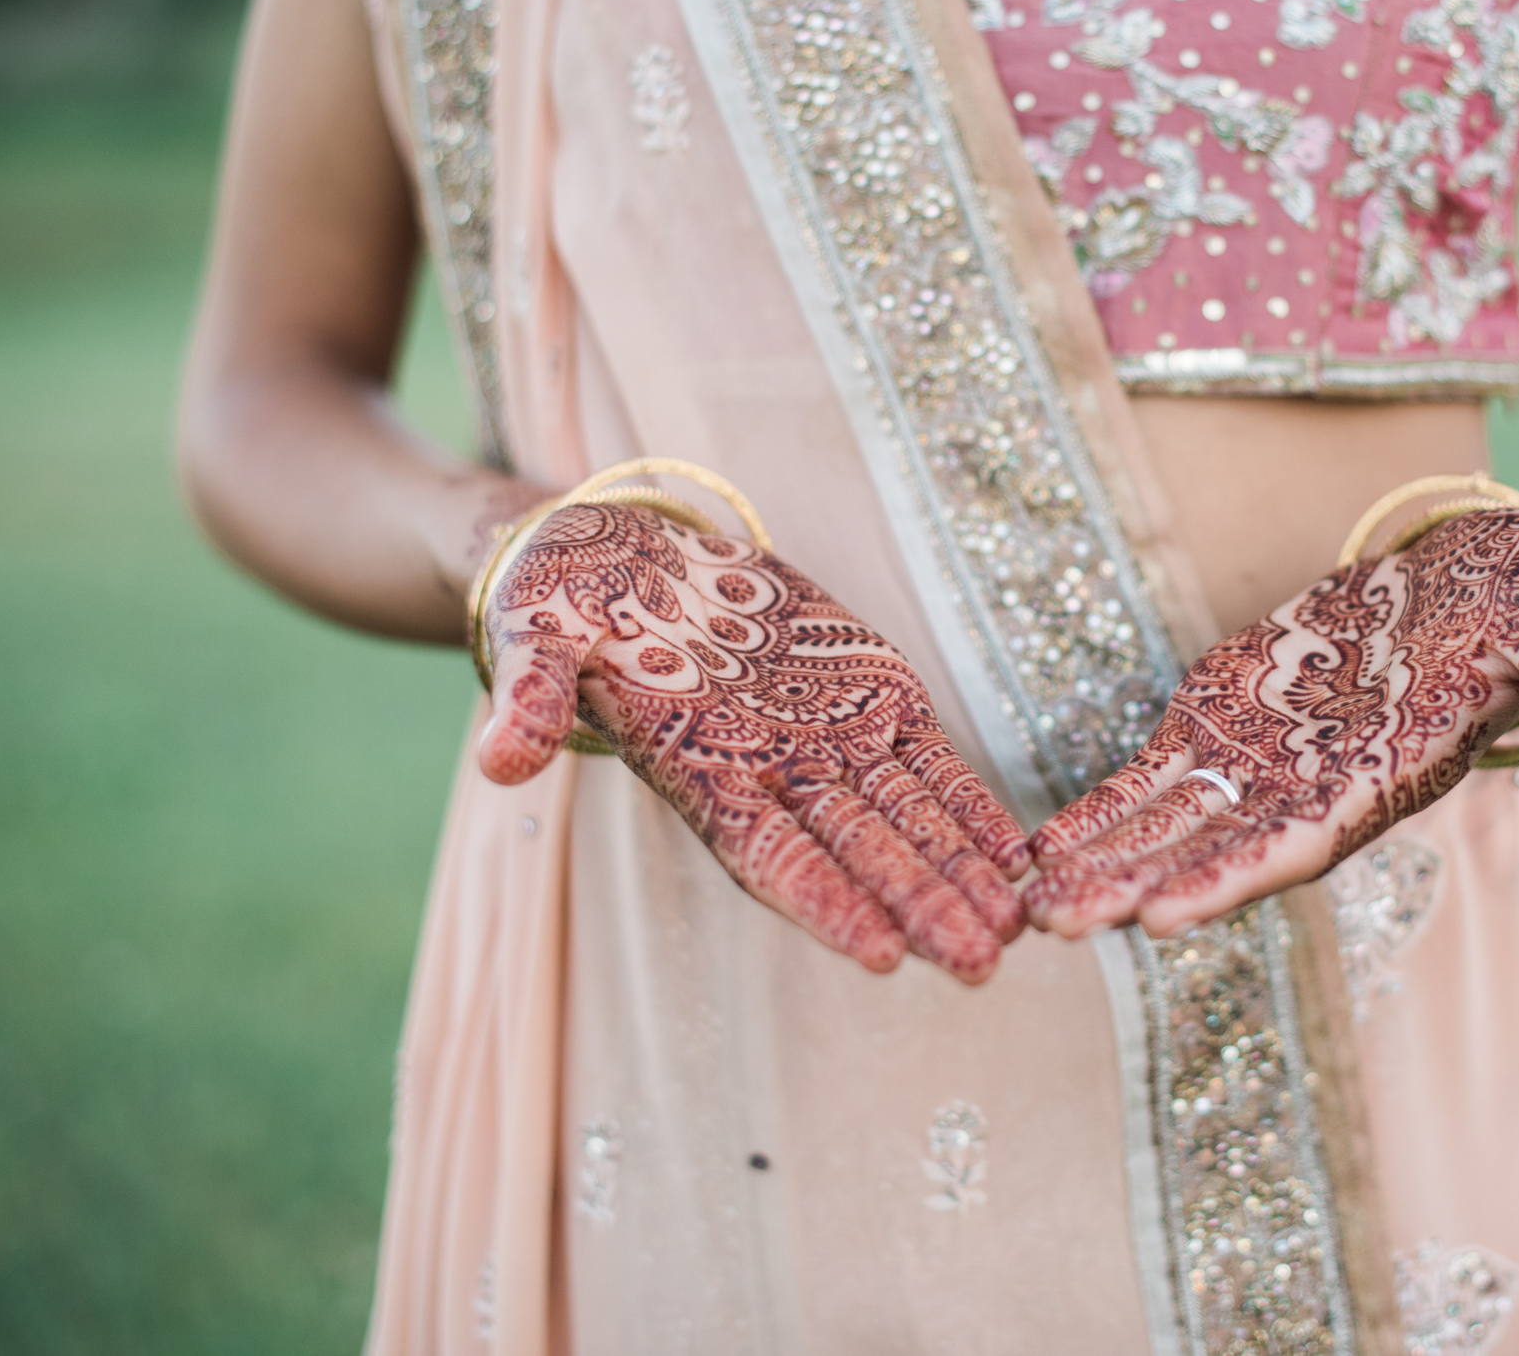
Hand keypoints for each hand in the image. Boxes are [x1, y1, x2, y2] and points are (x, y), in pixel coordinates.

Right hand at [475, 502, 1030, 982]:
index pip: (769, 855)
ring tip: (1022, 928)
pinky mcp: (868, 694)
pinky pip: (932, 761)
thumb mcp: (533, 636)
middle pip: (858, 853)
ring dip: (964, 872)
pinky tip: (1024, 855)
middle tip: (980, 965)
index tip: (879, 954)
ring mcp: (826, 739)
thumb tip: (495, 760)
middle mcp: (772, 773)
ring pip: (908, 819)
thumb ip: (528, 699)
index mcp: (698, 773)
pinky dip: (976, 806)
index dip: (825, 902)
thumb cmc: (564, 604)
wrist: (621, 553)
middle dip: (920, 906)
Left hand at [1024, 506, 1518, 937]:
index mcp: (1390, 775)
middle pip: (1215, 849)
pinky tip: (1042, 845)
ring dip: (1101, 860)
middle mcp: (1320, 784)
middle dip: (1134, 887)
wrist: (1498, 573)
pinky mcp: (1235, 713)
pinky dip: (1104, 808)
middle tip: (1051, 924)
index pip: (1301, 842)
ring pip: (1172, 821)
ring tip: (1022, 903)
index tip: (1161, 917)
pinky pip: (1159, 772)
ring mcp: (1270, 755)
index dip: (1231, 877)